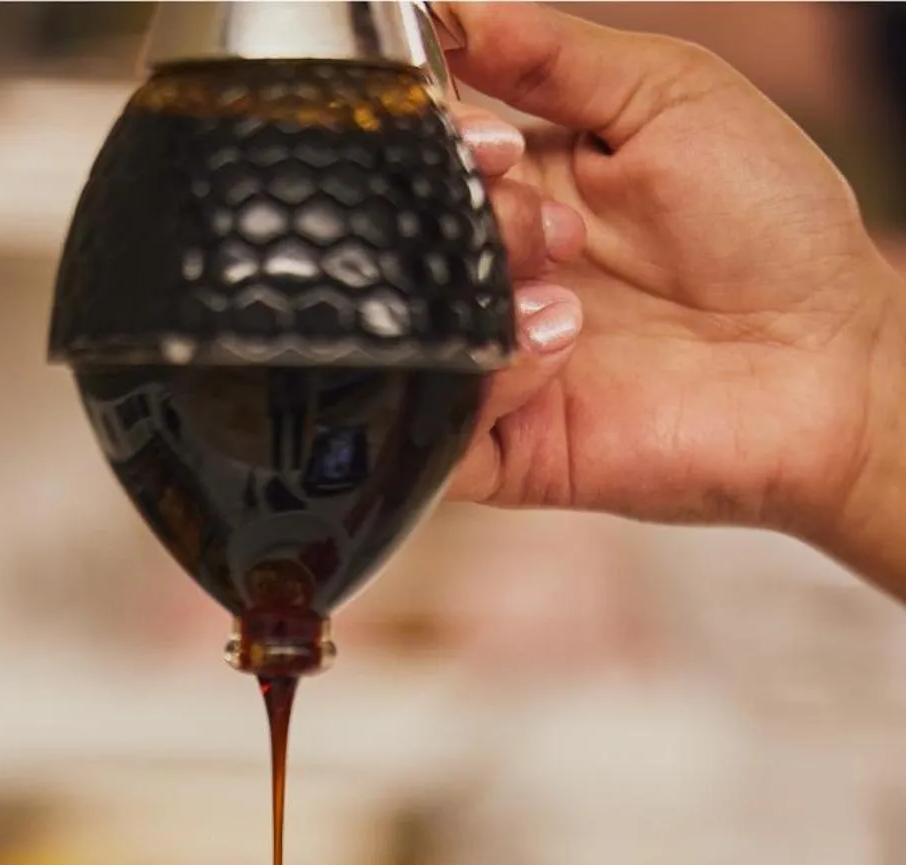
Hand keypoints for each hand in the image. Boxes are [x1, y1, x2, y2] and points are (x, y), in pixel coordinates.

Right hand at [434, 2, 905, 576]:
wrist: (830, 361)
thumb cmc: (774, 227)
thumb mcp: (670, 95)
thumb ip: (554, 53)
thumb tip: (447, 8)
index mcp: (523, 185)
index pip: (423, 152)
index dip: (436, 137)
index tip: (497, 140)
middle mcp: (496, 275)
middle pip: (402, 237)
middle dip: (465, 215)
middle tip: (552, 226)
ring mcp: (493, 364)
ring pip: (408, 329)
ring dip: (473, 289)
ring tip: (564, 288)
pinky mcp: (506, 451)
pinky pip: (436, 428)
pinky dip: (482, 378)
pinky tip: (563, 343)